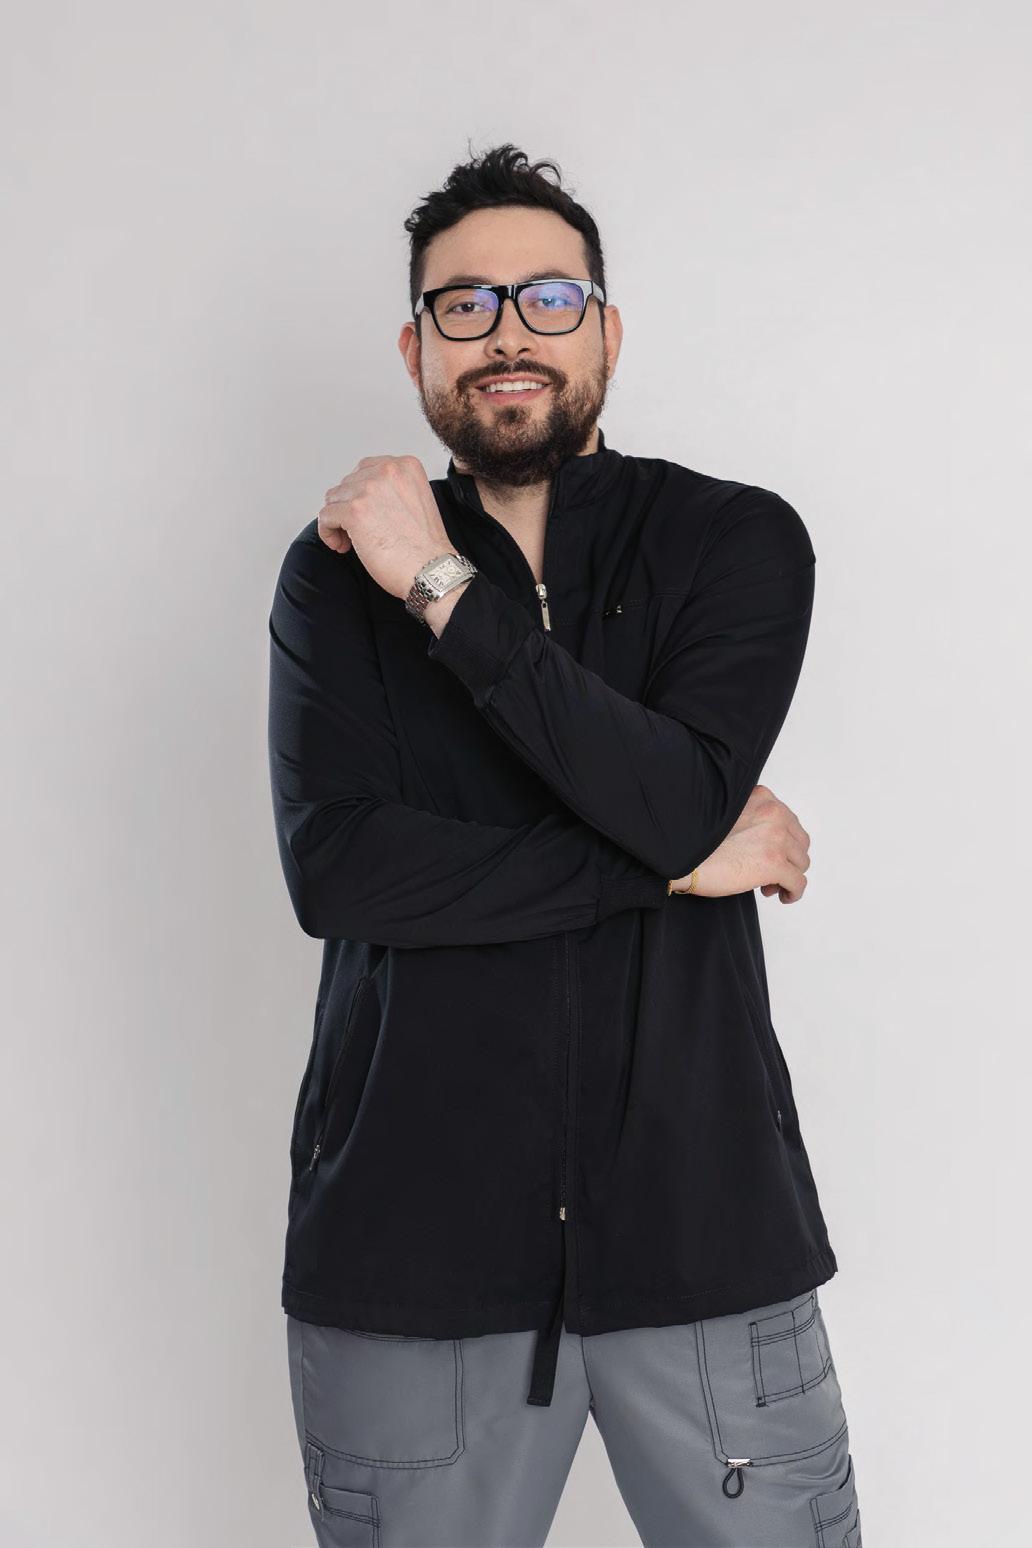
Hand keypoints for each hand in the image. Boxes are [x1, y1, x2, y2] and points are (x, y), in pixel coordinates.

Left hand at [316, 455, 455, 600]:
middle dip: (348, 508)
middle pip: (347, 484)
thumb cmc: (425, 546)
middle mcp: (387, 471)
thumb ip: (393, 489)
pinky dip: (328, 533)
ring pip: (334, 499)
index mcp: (405, 465)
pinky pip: (325, 516)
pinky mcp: (354, 511)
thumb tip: (361, 494)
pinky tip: (342, 546)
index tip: (366, 514)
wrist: (430, 570)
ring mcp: (369, 489)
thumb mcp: (417, 500)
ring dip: (338, 521)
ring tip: (351, 541)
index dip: (360, 494)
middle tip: (360, 532)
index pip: (365, 469)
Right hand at [669, 785, 810, 903]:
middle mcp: (773, 813)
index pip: (788, 821)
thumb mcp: (728, 814)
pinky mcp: (774, 864)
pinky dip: (793, 892)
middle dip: (787, 859)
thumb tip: (767, 843)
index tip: (766, 854)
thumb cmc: (696, 840)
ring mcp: (776, 839)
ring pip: (801, 863)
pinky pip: (798, 882)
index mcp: (762, 797)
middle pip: (799, 842)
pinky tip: (781, 897)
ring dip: (787, 876)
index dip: (781, 842)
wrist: (680, 857)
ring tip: (767, 886)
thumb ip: (751, 817)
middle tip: (767, 873)